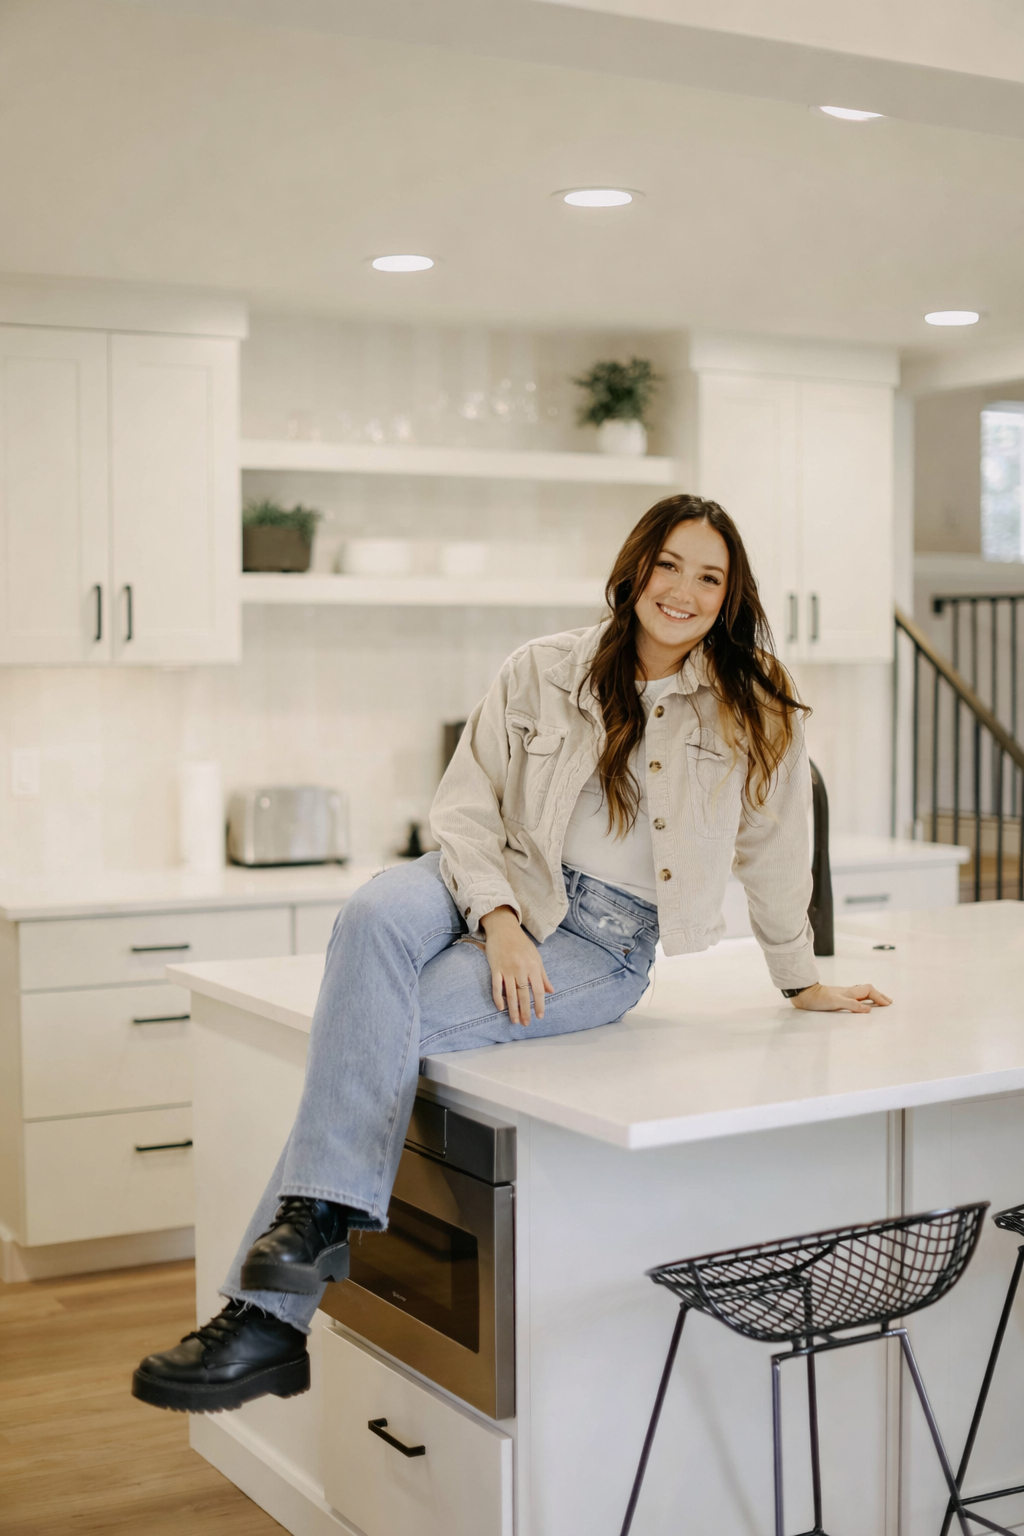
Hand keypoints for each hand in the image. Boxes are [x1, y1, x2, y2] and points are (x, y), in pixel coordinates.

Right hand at [479, 906, 554, 1024]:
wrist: (504, 929)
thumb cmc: (522, 944)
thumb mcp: (536, 957)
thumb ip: (543, 976)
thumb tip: (551, 991)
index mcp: (533, 966)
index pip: (538, 990)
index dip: (539, 1004)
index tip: (539, 1016)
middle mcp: (521, 969)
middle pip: (524, 995)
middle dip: (525, 1011)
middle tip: (526, 1024)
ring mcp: (507, 969)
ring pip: (510, 994)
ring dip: (513, 1010)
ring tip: (515, 1021)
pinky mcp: (495, 968)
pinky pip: (496, 987)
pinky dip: (498, 999)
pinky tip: (501, 1008)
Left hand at [791, 982, 891, 1013]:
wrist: (804, 994)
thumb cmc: (818, 998)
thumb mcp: (836, 1002)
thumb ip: (852, 1005)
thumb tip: (869, 1010)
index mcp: (850, 992)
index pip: (869, 991)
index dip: (879, 997)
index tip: (888, 1004)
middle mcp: (848, 992)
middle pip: (868, 991)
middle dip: (879, 996)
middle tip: (888, 1001)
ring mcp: (843, 995)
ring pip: (862, 994)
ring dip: (872, 998)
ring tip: (879, 1003)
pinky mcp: (837, 999)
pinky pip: (855, 998)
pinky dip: (863, 1001)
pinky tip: (861, 1005)